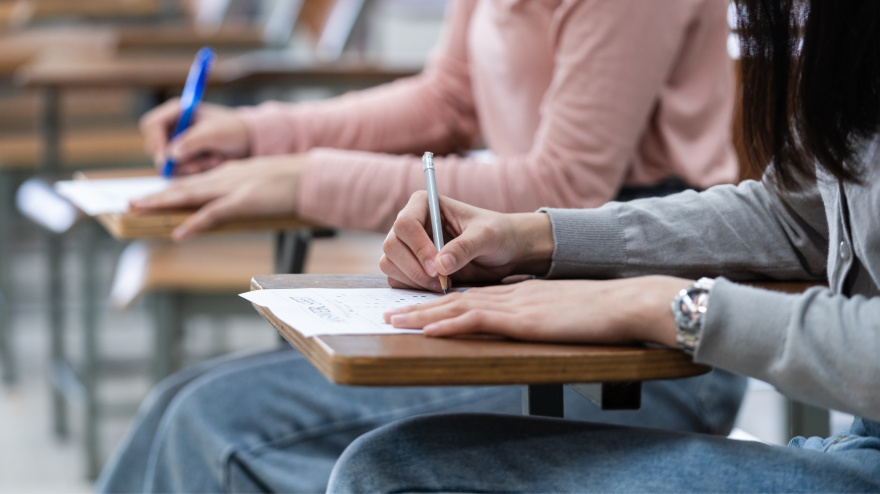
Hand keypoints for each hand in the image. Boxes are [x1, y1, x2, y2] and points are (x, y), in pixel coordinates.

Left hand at [130, 155, 304, 240]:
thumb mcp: (262, 184)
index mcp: (230, 173)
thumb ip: (244, 190)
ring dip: (162, 203)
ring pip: (189, 195)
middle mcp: (225, 177)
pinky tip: (178, 233)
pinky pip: (213, 214)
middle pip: (183, 186)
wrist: (311, 176)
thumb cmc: (292, 182)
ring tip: (139, 209)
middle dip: (156, 195)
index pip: (193, 181)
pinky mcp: (244, 201)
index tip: (152, 197)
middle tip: (131, 203)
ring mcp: (233, 188)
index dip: (170, 190)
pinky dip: (194, 224)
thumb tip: (233, 202)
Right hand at [140, 99, 250, 174]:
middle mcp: (173, 128)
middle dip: (176, 161)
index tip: (166, 158)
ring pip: (168, 164)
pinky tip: (214, 163)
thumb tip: (171, 155)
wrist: (250, 142)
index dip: (156, 142)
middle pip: (155, 148)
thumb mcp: (214, 133)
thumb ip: (192, 141)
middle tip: (197, 166)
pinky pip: (180, 173)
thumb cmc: (234, 130)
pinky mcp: (185, 160)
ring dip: (192, 166)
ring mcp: (178, 145)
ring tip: (215, 159)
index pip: (152, 125)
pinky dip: (197, 171)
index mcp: (177, 111)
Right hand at [381, 192, 553, 291]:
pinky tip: (438, 287)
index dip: (418, 248)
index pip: (405, 224)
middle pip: (391, 245)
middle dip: (413, 268)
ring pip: (389, 264)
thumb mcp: (487, 236)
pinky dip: (412, 287)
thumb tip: (441, 265)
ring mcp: (407, 246)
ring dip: (412, 279)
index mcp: (424, 204)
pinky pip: (397, 279)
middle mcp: (411, 223)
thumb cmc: (497, 234)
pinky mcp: (410, 266)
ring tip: (442, 284)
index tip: (438, 268)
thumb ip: (465, 247)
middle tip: (440, 282)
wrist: (503, 252)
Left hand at [385, 276, 691, 346]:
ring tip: (395, 321)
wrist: (624, 302)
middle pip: (456, 298)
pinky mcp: (522, 319)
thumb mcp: (561, 310)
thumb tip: (527, 323)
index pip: (471, 296)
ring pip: (458, 307)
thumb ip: (541, 315)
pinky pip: (477, 321)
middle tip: (391, 313)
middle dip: (420, 307)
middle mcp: (510, 295)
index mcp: (519, 293)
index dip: (440, 302)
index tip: (417, 309)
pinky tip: (429, 329)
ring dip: (423, 315)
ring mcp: (515, 305)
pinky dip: (449, 324)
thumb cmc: (600, 310)